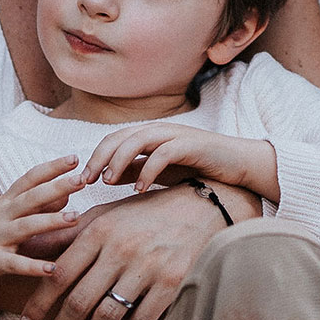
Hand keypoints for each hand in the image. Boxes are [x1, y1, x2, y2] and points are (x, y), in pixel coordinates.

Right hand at [0, 158, 80, 302]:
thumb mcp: (3, 215)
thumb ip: (34, 207)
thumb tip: (66, 197)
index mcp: (4, 202)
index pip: (30, 178)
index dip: (51, 167)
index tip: (75, 158)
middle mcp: (0, 216)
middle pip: (31, 197)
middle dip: (57, 187)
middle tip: (83, 179)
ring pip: (25, 226)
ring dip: (51, 221)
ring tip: (76, 217)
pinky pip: (14, 264)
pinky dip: (33, 267)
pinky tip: (53, 269)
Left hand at [18, 180, 260, 319]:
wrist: (202, 206)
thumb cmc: (146, 214)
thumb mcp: (106, 216)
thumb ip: (66, 234)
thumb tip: (26, 247)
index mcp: (100, 230)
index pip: (57, 275)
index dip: (37, 305)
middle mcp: (121, 248)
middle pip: (78, 301)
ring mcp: (148, 266)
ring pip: (107, 316)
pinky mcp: (172, 282)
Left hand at [85, 122, 278, 200]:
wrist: (239, 165)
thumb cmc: (199, 168)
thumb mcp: (161, 172)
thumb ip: (136, 171)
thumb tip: (106, 178)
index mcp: (150, 136)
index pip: (113, 140)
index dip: (94, 157)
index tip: (80, 181)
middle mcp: (160, 131)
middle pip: (120, 136)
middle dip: (99, 157)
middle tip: (86, 181)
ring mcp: (176, 135)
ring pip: (138, 139)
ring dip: (119, 160)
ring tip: (107, 182)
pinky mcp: (192, 144)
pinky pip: (163, 153)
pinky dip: (148, 169)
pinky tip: (139, 189)